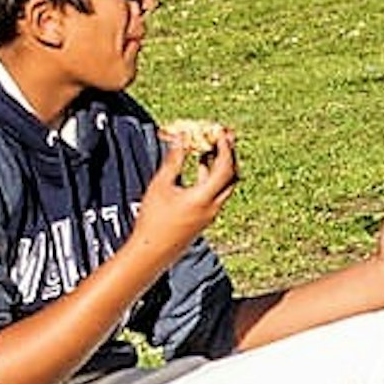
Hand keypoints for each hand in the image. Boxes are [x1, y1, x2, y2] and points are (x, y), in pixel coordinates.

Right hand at [136, 121, 235, 252]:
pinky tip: (200, 166)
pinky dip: (212, 176)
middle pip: (232, 176)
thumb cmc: (153, 220)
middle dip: (228, 154)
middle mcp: (213, 207)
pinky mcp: (205, 218)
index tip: (221, 132)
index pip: (224, 168)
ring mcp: (210, 214)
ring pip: (225, 185)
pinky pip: (216, 192)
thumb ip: (173, 161)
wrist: (152, 251)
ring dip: (221, 165)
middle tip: (223, 137)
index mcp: (203, 198)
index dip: (225, 147)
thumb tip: (180, 140)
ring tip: (210, 147)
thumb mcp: (161, 186)